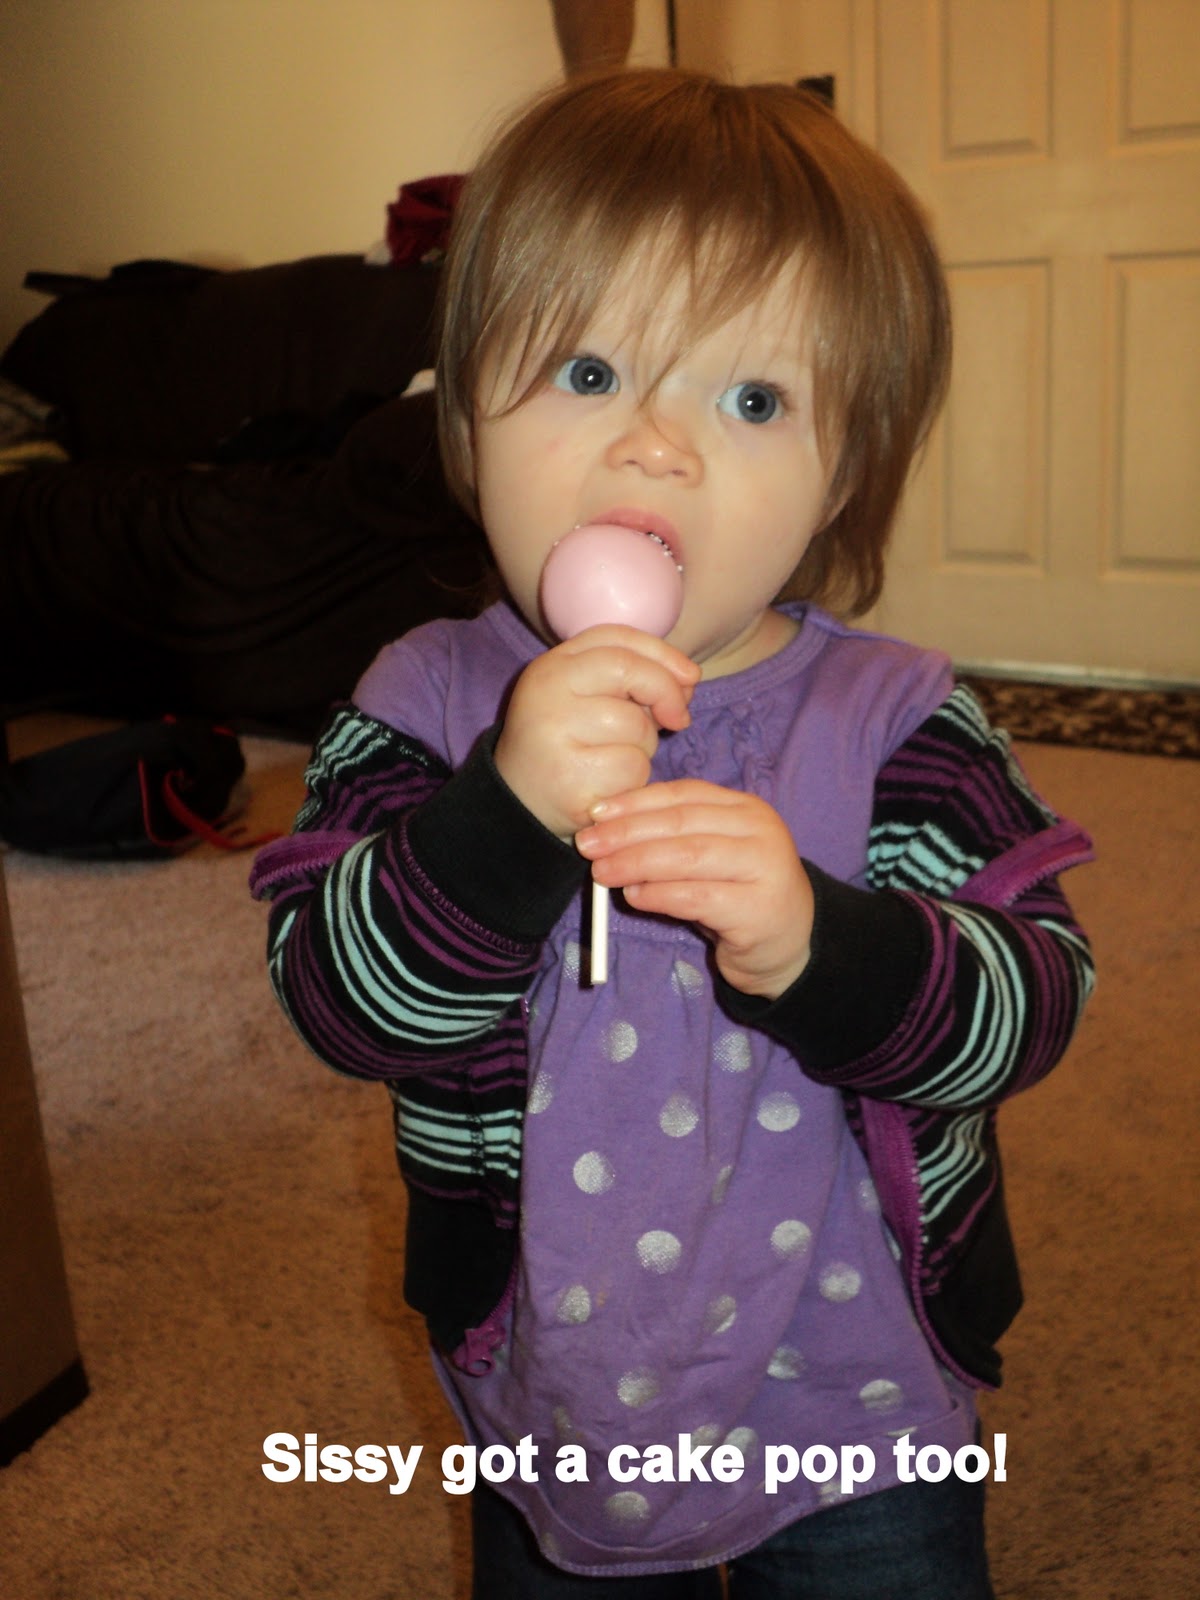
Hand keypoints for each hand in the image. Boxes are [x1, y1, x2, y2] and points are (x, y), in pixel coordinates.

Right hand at [494, 626, 698, 840]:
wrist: (520, 802)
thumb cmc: (568, 744)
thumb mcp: (588, 698)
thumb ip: (632, 679)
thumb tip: (689, 678)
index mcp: (552, 666)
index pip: (616, 638)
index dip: (662, 653)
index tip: (690, 676)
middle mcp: (547, 693)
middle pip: (629, 671)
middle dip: (666, 694)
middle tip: (677, 719)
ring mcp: (554, 734)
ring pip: (636, 725)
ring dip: (644, 746)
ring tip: (614, 758)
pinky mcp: (570, 777)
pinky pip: (632, 766)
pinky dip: (633, 779)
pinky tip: (609, 785)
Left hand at [575, 778, 813, 998]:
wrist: (791, 944)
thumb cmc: (738, 895)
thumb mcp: (712, 857)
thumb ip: (674, 839)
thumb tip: (609, 832)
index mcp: (745, 809)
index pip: (683, 795)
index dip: (636, 802)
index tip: (595, 813)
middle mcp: (760, 831)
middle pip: (682, 823)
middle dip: (628, 833)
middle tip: (588, 845)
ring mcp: (765, 869)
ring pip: (689, 856)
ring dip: (638, 863)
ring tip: (603, 873)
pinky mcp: (759, 909)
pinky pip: (698, 898)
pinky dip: (660, 895)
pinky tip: (635, 897)